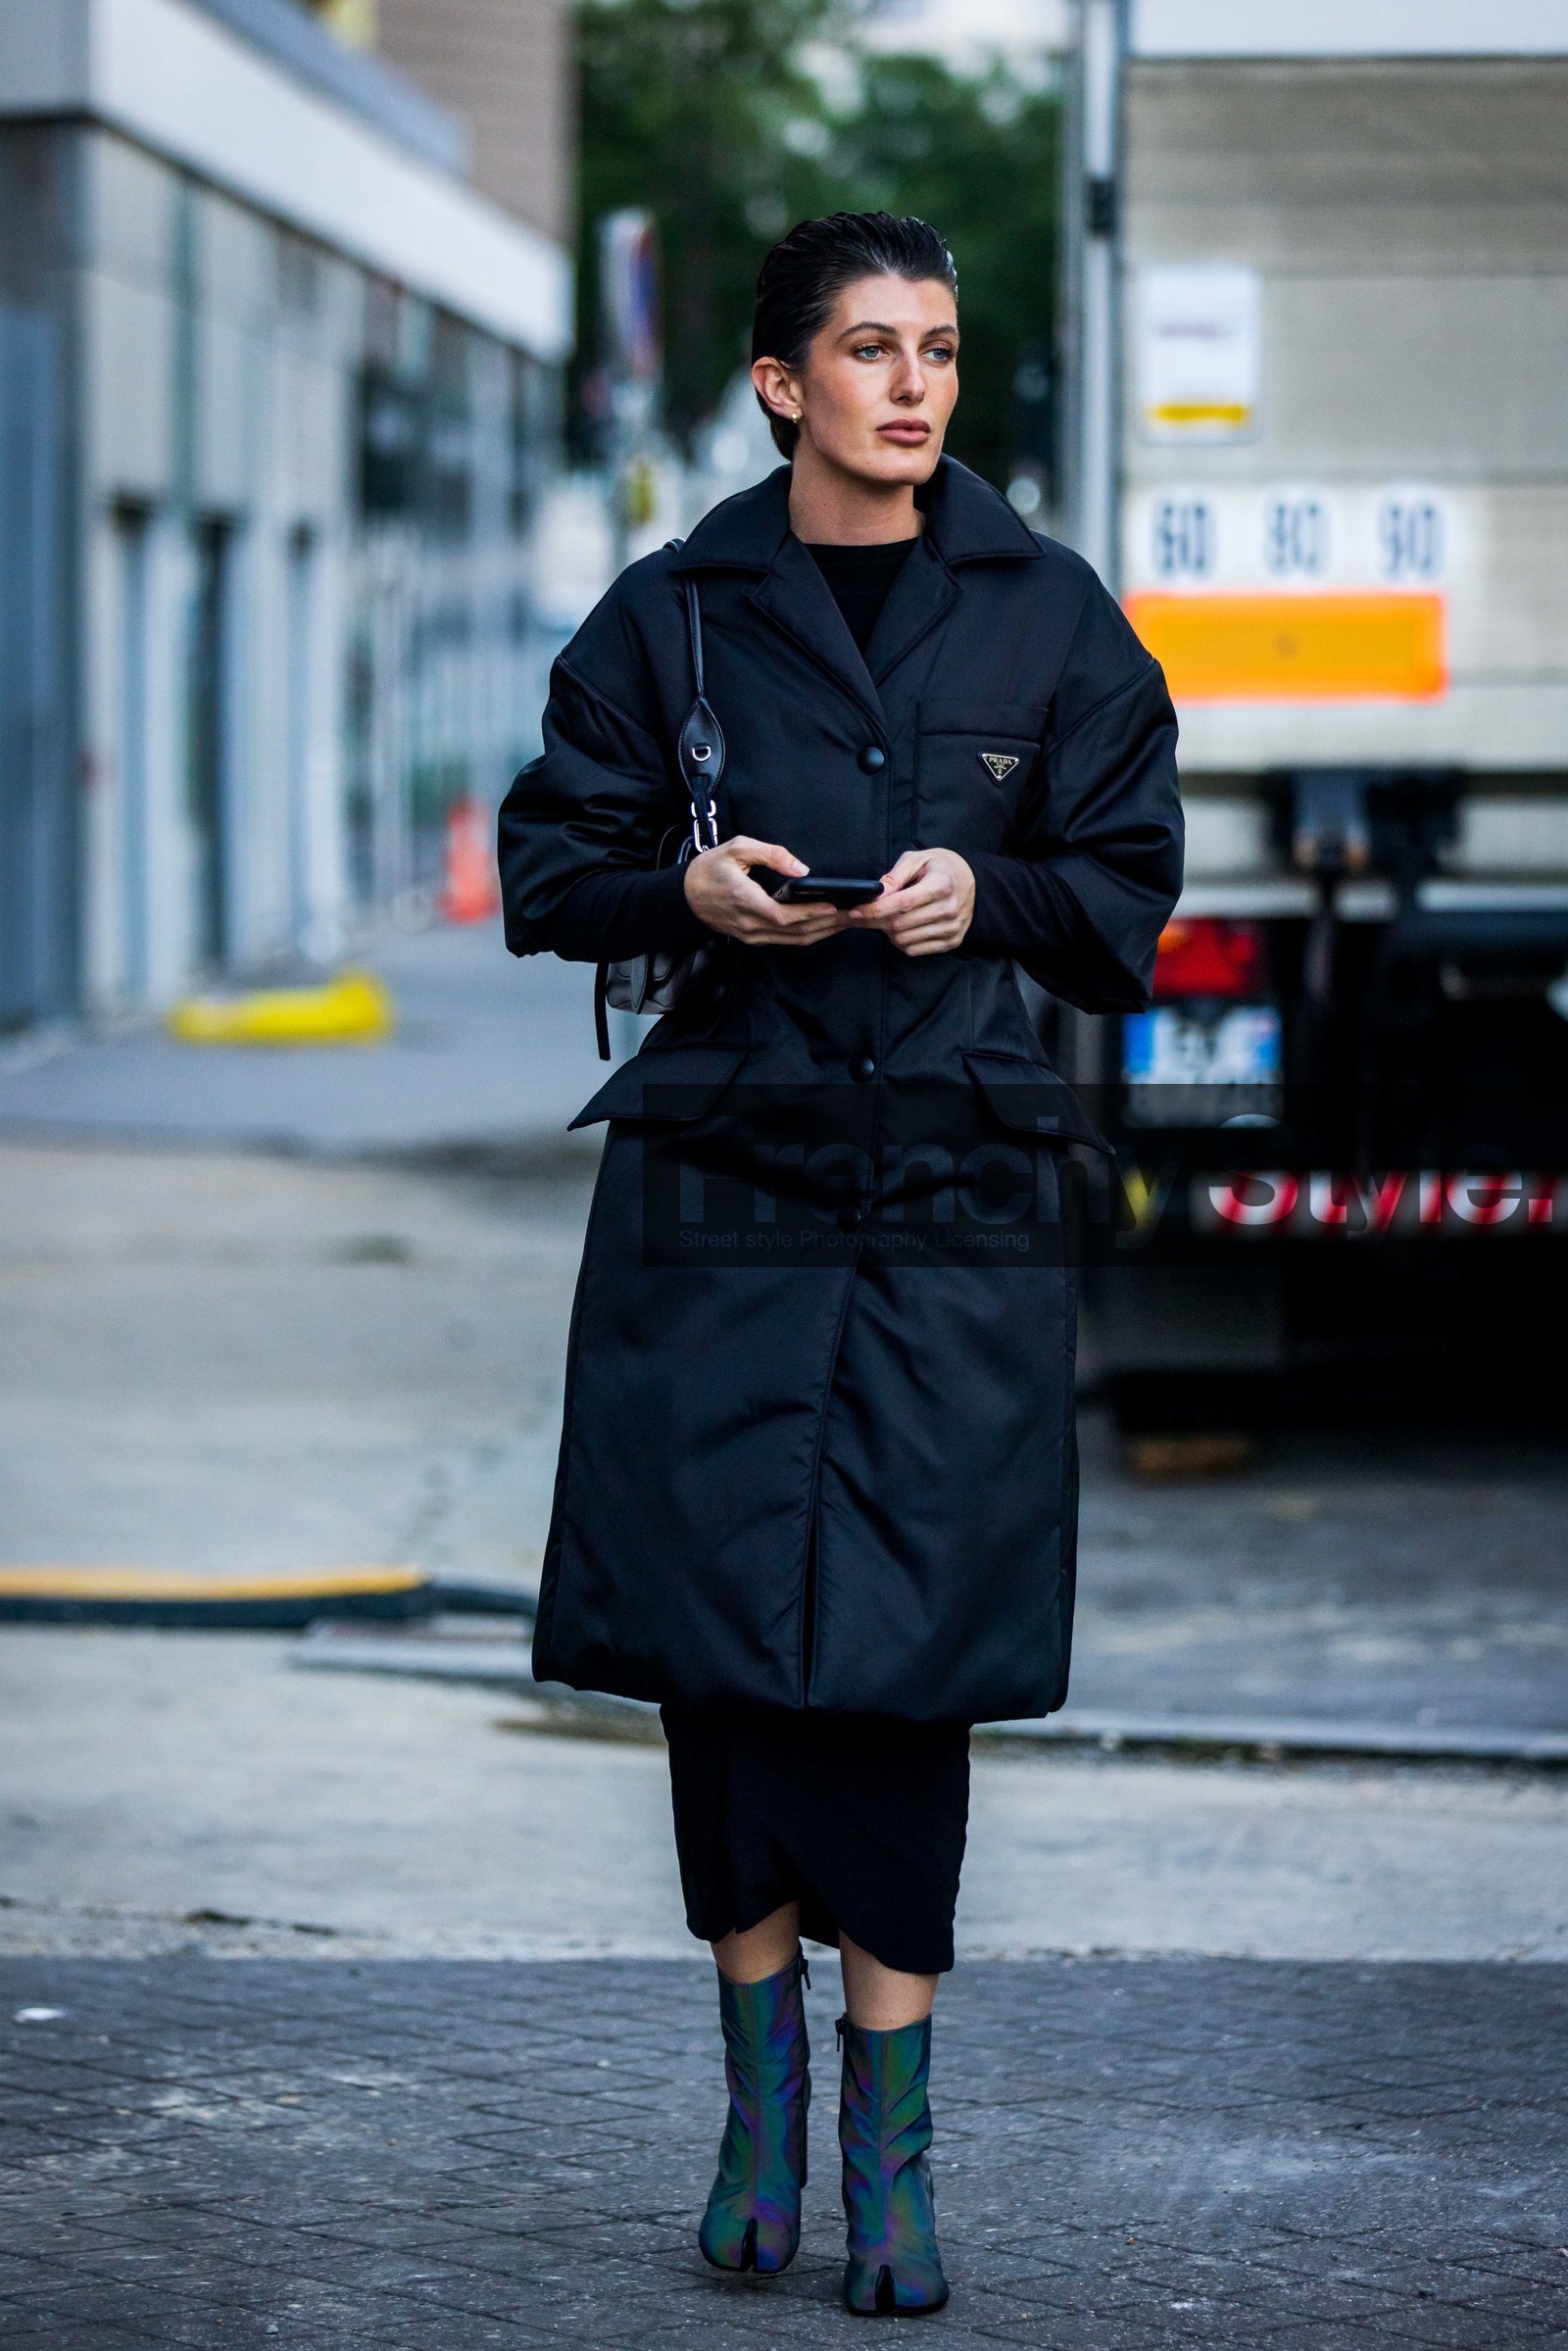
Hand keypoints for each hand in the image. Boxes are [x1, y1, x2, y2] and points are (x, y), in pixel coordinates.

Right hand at [683, 836, 851, 947]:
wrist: (683, 897)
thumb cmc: (709, 869)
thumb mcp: (736, 848)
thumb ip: (770, 854)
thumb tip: (802, 868)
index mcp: (746, 902)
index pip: (785, 916)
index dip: (812, 913)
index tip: (835, 906)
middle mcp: (751, 925)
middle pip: (796, 932)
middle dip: (828, 924)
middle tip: (854, 914)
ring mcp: (752, 935)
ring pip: (794, 940)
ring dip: (822, 932)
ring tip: (847, 921)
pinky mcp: (754, 938)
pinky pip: (786, 940)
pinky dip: (808, 934)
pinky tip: (825, 925)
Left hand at [848, 847, 974, 956]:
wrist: (972, 882)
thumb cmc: (939, 868)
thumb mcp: (917, 859)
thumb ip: (894, 876)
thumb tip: (875, 895)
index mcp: (941, 885)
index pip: (902, 903)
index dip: (875, 910)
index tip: (855, 911)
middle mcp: (948, 909)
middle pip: (900, 925)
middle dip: (875, 921)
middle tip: (861, 915)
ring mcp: (951, 928)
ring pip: (904, 940)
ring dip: (888, 932)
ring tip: (888, 917)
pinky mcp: (951, 942)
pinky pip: (914, 950)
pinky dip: (901, 941)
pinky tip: (902, 927)